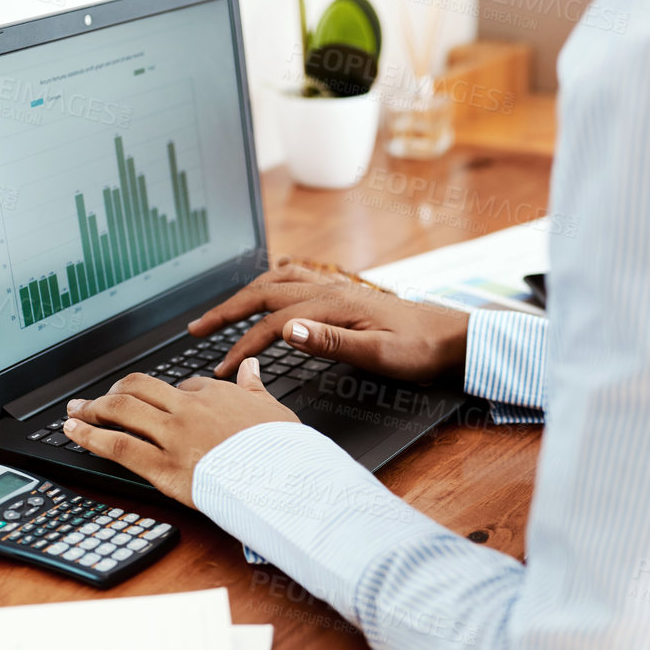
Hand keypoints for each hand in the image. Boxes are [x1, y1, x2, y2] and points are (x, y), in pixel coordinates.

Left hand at [62, 360, 297, 506]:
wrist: (287, 480)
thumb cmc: (285, 452)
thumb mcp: (276, 410)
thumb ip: (256, 388)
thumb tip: (251, 366)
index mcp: (217, 394)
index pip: (181, 386)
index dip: (163, 396)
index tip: (152, 404)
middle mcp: (189, 409)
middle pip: (139, 388)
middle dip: (113, 392)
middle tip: (96, 399)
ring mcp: (173, 436)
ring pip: (121, 411)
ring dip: (92, 408)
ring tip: (75, 411)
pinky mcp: (163, 466)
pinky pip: (118, 447)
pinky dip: (90, 436)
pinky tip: (73, 432)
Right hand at [188, 261, 469, 382]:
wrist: (454, 337)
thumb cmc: (421, 351)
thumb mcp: (380, 355)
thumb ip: (332, 342)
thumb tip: (287, 329)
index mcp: (333, 306)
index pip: (273, 324)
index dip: (244, 346)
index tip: (223, 369)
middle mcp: (329, 290)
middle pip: (263, 292)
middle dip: (225, 311)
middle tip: (195, 329)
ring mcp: (335, 289)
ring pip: (275, 282)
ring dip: (242, 296)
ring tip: (217, 314)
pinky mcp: (343, 293)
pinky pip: (294, 280)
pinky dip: (268, 284)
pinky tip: (263, 293)